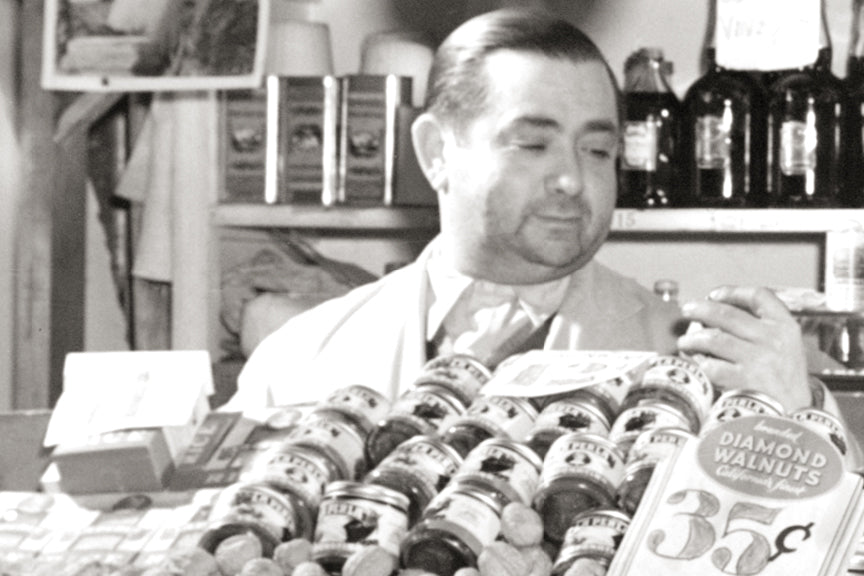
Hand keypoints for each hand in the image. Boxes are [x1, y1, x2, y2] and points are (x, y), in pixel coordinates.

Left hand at [676, 285, 809, 412]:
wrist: (795, 417)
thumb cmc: (785, 380)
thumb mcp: (788, 347)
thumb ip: (764, 328)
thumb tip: (719, 310)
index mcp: (786, 327)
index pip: (760, 296)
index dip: (733, 291)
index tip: (715, 294)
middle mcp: (773, 340)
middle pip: (727, 314)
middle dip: (701, 309)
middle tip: (688, 310)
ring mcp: (758, 360)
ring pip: (713, 338)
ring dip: (693, 338)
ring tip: (685, 342)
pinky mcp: (743, 381)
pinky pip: (710, 365)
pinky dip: (699, 362)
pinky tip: (696, 363)